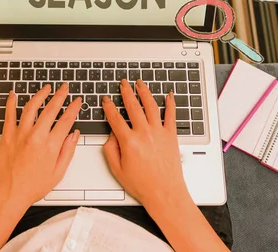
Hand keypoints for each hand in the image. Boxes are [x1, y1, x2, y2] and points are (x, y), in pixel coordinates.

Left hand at [0, 84, 81, 207]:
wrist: (8, 194)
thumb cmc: (31, 188)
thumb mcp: (57, 173)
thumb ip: (68, 152)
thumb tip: (74, 135)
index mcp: (51, 146)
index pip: (66, 120)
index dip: (73, 108)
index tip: (77, 101)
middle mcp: (36, 136)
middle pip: (51, 109)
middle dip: (60, 95)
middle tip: (64, 88)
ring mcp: (20, 134)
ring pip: (31, 107)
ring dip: (40, 95)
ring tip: (46, 88)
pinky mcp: (7, 136)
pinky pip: (9, 114)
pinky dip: (11, 102)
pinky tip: (13, 94)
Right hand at [102, 79, 188, 207]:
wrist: (165, 193)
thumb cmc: (142, 185)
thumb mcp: (117, 170)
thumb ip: (110, 150)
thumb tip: (111, 135)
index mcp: (129, 142)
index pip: (115, 118)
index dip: (108, 106)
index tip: (106, 99)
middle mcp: (144, 133)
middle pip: (133, 106)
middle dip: (126, 92)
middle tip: (123, 83)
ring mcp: (159, 132)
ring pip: (151, 106)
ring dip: (144, 92)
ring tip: (140, 83)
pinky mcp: (171, 136)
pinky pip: (171, 115)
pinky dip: (170, 104)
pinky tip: (169, 95)